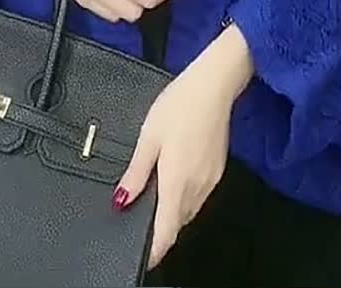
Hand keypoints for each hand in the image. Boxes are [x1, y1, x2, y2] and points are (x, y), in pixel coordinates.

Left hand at [113, 24, 253, 268]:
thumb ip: (136, 172)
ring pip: (188, 211)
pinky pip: (198, 196)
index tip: (138, 256)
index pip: (165, 234)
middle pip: (177, 225)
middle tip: (138, 222)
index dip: (152, 251)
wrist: (215, 84)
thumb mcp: (149, 136)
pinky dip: (183, 198)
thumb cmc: (180, 105)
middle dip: (159, 230)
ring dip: (171, 213)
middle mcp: (197, 188)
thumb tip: (122, 201)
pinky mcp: (218, 170)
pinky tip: (172, 180)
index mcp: (177, 183)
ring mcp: (211, 180)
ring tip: (152, 199)